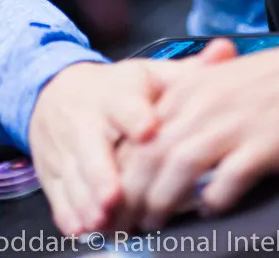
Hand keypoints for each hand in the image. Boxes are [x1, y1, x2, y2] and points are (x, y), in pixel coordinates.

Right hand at [28, 58, 171, 236]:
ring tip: (102, 219)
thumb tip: (226, 51)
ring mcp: (67, 148)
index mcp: (116, 95)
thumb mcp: (148, 75)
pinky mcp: (52, 171)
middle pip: (93, 148)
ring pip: (75, 176)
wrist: (56, 92)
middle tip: (115, 196)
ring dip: (87, 200)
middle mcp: (87, 121)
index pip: (125, 105)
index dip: (136, 117)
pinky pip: (58, 194)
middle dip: (102, 173)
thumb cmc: (116, 90)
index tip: (148, 129)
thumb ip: (187, 72)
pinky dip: (68, 213)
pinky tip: (81, 228)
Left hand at [117, 38, 278, 228]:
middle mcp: (204, 103)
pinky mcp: (264, 144)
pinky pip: (228, 180)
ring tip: (156, 225)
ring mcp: (233, 123)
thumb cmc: (273, 82)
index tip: (112, 202)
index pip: (138, 135)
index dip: (119, 174)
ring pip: (178, 167)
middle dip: (131, 196)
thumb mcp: (217, 86)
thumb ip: (186, 113)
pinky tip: (209, 212)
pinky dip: (213, 201)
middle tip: (124, 225)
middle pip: (150, 154)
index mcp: (189, 88)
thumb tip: (154, 157)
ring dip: (162, 203)